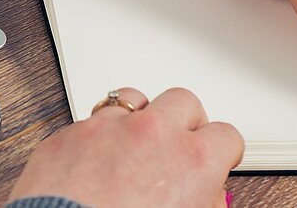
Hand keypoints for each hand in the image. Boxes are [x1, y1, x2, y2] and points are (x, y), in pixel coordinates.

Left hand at [9, 88, 242, 206]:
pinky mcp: (70, 132)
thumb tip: (205, 196)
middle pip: (183, 102)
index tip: (215, 158)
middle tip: (176, 147)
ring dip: (139, 117)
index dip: (221, 151)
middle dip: (184, 123)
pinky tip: (96, 158)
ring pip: (134, 98)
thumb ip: (204, 200)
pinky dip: (99, 135)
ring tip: (134, 144)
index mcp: (192, 160)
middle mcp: (152, 133)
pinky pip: (92, 120)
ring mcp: (108, 127)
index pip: (226, 136)